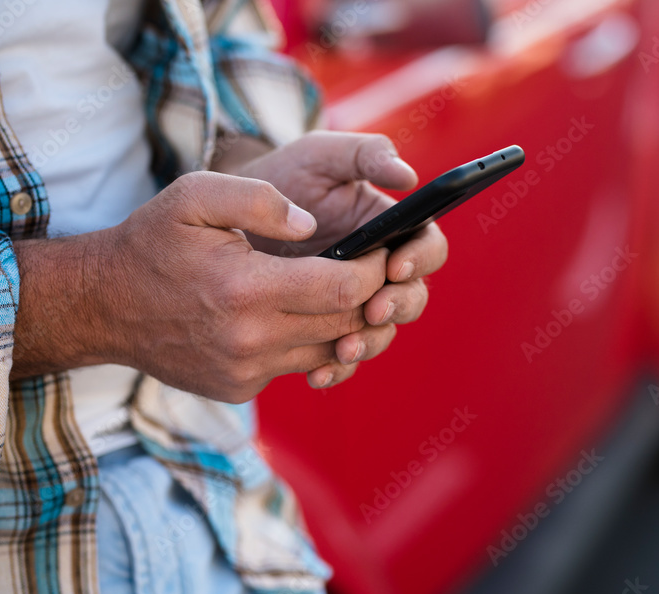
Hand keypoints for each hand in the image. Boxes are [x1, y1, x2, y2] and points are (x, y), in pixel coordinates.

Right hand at [12, 172, 396, 401]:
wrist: (103, 306)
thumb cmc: (153, 242)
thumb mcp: (195, 195)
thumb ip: (259, 198)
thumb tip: (312, 225)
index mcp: (247, 289)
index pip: (345, 288)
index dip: (376, 269)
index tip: (382, 250)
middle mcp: (251, 340)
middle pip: (347, 325)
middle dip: (371, 298)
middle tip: (373, 271)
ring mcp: (246, 371)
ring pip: (328, 352)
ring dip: (345, 325)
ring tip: (341, 292)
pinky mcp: (239, 389)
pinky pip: (295, 366)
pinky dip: (306, 343)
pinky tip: (295, 316)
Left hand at [230, 130, 448, 386]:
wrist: (230, 217)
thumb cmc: (284, 176)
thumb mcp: (320, 153)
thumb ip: (364, 153)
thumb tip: (408, 175)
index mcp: (392, 228)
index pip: (427, 246)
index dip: (421, 258)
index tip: (395, 265)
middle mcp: (380, 269)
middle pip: (412, 296)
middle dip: (398, 306)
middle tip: (373, 310)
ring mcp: (355, 302)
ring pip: (381, 332)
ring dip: (370, 343)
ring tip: (344, 349)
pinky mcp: (325, 329)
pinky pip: (341, 356)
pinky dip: (335, 369)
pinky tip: (318, 374)